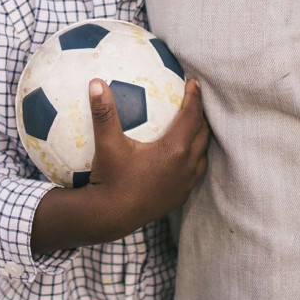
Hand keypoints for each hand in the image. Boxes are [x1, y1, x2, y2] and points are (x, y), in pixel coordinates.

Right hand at [32, 78, 209, 253]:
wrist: (110, 217)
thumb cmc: (110, 179)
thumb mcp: (106, 144)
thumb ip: (104, 112)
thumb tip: (95, 83)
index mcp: (175, 150)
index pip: (192, 116)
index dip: (195, 96)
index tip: (193, 81)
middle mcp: (186, 166)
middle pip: (203, 133)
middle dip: (201, 114)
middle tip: (194, 100)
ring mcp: (185, 184)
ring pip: (202, 154)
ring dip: (200, 137)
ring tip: (193, 125)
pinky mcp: (180, 197)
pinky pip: (194, 172)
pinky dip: (193, 158)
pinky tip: (180, 155)